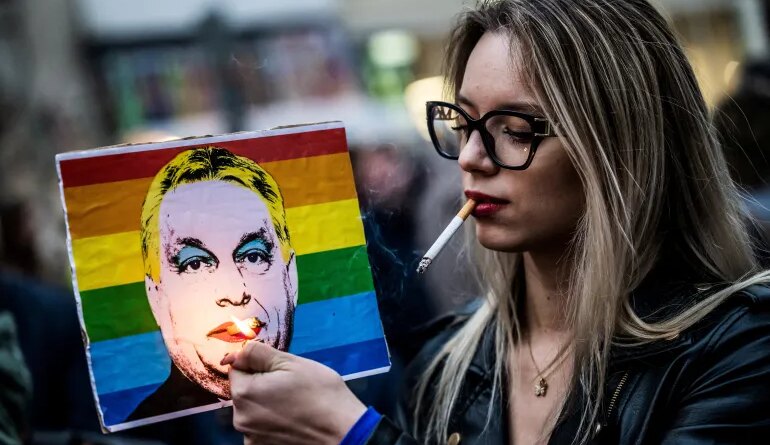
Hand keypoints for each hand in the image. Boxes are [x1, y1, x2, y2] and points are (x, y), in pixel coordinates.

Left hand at [222, 341, 366, 444]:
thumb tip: (234, 354)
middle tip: (292, 387)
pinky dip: (273, 424)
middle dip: (262, 385)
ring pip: (254, 410)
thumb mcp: (291, 362)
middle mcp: (241, 419)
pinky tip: (294, 421)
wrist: (343, 431)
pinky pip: (262, 428)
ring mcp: (251, 437)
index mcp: (244, 393)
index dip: (259, 365)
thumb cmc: (320, 393)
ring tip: (295, 404)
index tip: (281, 371)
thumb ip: (258, 353)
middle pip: (245, 391)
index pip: (237, 369)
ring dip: (267, 405)